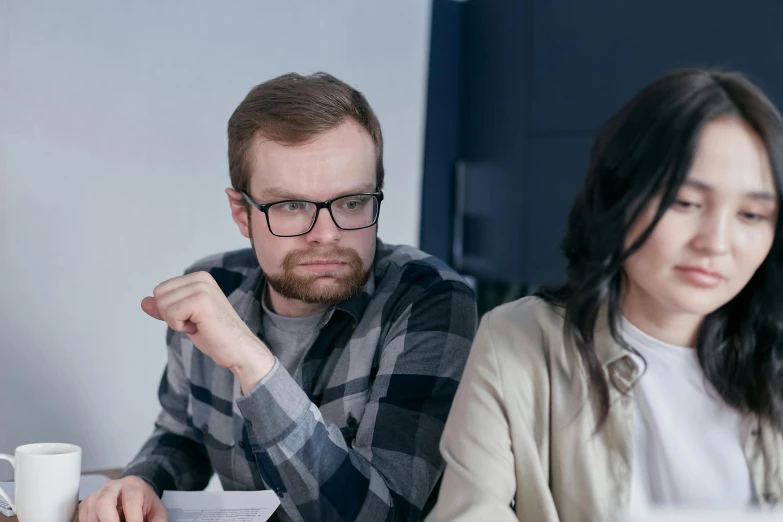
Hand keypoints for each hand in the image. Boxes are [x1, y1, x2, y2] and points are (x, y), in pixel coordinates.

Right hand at [78, 476, 165, 521]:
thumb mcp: (157, 511)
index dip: (133, 519)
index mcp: (132, 485)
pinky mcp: (86, 504)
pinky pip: (84, 518)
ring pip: (91, 513)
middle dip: (110, 521)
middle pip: (104, 503)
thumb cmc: (144, 502)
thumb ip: (158, 521)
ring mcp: (96, 494)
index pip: (131, 500)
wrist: (133, 494)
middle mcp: (112, 487)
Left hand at [142, 271, 275, 390]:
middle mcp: (201, 278)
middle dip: (171, 315)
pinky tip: (200, 327)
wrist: (238, 349)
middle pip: (159, 294)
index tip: (193, 318)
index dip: (170, 310)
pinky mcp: (201, 301)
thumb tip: (144, 301)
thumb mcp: (185, 318)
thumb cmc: (215, 335)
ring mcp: (203, 288)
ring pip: (163, 305)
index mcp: (199, 278)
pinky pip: (170, 315)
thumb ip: (166, 308)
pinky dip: (180, 327)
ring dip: (177, 322)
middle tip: (196, 323)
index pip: (161, 290)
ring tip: (200, 325)